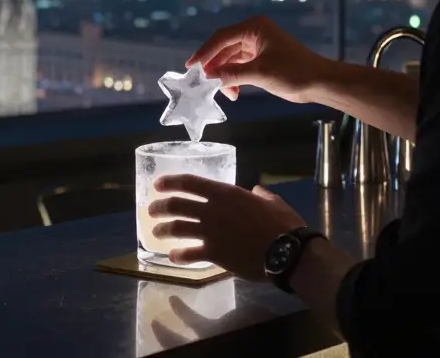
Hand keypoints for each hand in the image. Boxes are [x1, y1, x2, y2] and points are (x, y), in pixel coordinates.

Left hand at [148, 174, 306, 280]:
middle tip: (152, 210)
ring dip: (162, 229)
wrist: (287, 252)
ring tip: (155, 232)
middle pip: (176, 205)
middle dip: (160, 206)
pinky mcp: (213, 254)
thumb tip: (256, 190)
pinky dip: (179, 256)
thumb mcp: (272, 202)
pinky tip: (173, 257)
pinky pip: (189, 254)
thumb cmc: (283, 224)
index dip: (170, 182)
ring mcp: (210, 232)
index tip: (158, 184)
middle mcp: (212, 211)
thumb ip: (260, 194)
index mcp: (225, 194)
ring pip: (176, 228)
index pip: (189, 183)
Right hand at [187, 15, 332, 102]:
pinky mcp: (261, 59)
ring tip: (225, 92)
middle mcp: (254, 33)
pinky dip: (235, 79)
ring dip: (225, 76)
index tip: (191, 66)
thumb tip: (210, 77)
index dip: (205, 52)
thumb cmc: (294, 72)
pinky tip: (234, 92)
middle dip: (215, 66)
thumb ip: (232, 74)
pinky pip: (240, 67)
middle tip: (204, 82)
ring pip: (231, 59)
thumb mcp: (260, 73)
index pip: (221, 37)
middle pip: (224, 48)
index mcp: (254, 27)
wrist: (320, 82)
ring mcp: (257, 46)